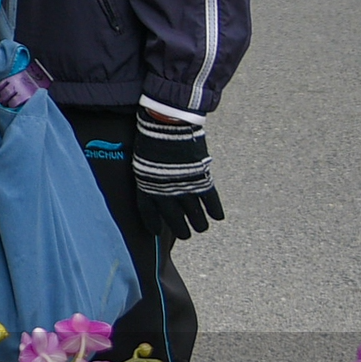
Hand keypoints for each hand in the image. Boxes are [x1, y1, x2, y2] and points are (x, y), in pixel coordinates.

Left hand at [132, 104, 224, 239]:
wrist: (166, 126)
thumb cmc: (150, 139)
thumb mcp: (142, 160)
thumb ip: (148, 175)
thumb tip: (152, 181)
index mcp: (146, 187)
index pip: (149, 213)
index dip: (153, 224)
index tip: (156, 232)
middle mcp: (166, 193)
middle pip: (174, 219)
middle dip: (181, 229)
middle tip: (185, 235)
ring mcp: (185, 188)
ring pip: (195, 215)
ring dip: (199, 224)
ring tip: (201, 228)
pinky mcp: (201, 180)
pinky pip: (211, 201)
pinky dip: (215, 210)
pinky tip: (218, 217)